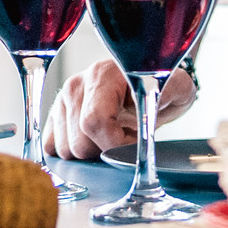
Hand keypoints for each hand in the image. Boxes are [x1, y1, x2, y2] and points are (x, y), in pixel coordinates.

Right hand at [41, 58, 197, 159]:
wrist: (154, 77)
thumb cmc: (164, 85)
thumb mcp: (175, 89)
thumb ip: (157, 101)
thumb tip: (139, 119)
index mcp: (104, 75)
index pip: (94, 122)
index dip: (116, 142)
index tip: (134, 139)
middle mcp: (77, 85)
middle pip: (79, 142)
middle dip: (106, 150)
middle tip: (126, 137)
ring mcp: (62, 100)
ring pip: (66, 150)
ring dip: (92, 151)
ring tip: (112, 133)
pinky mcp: (55, 114)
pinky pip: (52, 147)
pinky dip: (74, 152)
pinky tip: (94, 140)